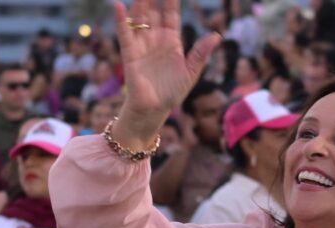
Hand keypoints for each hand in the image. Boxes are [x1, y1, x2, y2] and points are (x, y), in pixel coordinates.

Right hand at [111, 0, 220, 148]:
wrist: (155, 109)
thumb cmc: (173, 92)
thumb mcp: (191, 72)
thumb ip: (201, 53)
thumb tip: (216, 36)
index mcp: (172, 42)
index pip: (171, 15)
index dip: (171, 1)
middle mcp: (155, 39)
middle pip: (153, 12)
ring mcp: (142, 44)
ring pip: (139, 18)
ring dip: (139, 3)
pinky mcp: (130, 53)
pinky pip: (125, 34)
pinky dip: (121, 20)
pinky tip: (119, 6)